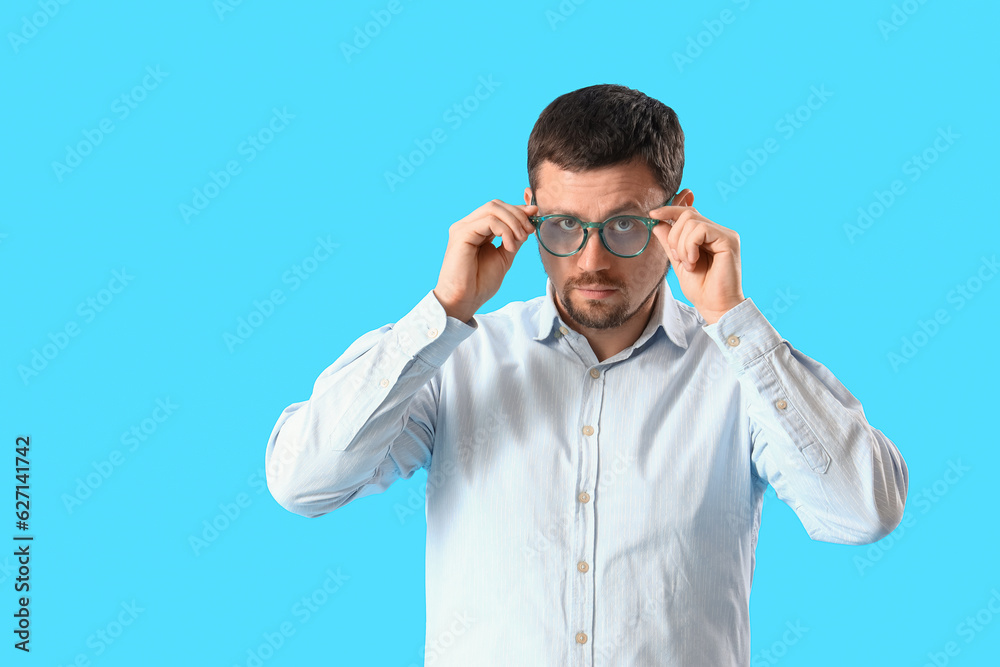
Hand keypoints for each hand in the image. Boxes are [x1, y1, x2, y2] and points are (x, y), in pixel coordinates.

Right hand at [433, 199, 536, 321]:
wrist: (464, 300)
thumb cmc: (480, 283)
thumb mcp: (504, 256)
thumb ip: (513, 237)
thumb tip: (529, 219)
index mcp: (476, 229)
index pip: (498, 208)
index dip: (518, 209)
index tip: (535, 217)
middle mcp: (467, 225)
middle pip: (496, 204)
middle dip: (518, 214)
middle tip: (529, 231)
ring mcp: (463, 228)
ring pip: (493, 209)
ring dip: (513, 222)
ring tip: (520, 240)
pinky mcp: (461, 234)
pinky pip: (489, 221)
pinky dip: (505, 231)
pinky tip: (509, 247)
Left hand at [647, 204, 744, 324]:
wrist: (714, 306)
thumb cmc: (701, 288)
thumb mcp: (678, 261)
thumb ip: (670, 242)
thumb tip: (657, 223)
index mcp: (708, 235)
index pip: (688, 212)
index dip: (669, 210)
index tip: (653, 214)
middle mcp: (718, 231)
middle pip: (687, 214)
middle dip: (674, 236)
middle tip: (678, 258)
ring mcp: (725, 234)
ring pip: (692, 221)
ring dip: (682, 245)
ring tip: (688, 264)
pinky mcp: (729, 240)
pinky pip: (701, 229)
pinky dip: (690, 246)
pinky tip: (693, 262)